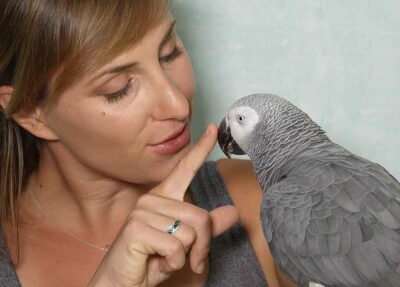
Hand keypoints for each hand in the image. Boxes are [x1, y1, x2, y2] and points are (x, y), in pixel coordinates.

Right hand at [88, 123, 239, 286]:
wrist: (120, 283)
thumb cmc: (150, 260)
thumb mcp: (184, 244)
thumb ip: (207, 228)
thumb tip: (233, 211)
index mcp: (163, 198)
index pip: (184, 169)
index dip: (200, 149)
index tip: (211, 129)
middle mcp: (152, 199)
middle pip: (200, 217)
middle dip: (200, 247)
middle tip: (186, 260)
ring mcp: (143, 212)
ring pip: (190, 233)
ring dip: (185, 257)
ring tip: (165, 260)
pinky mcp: (137, 228)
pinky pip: (176, 247)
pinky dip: (173, 264)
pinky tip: (155, 263)